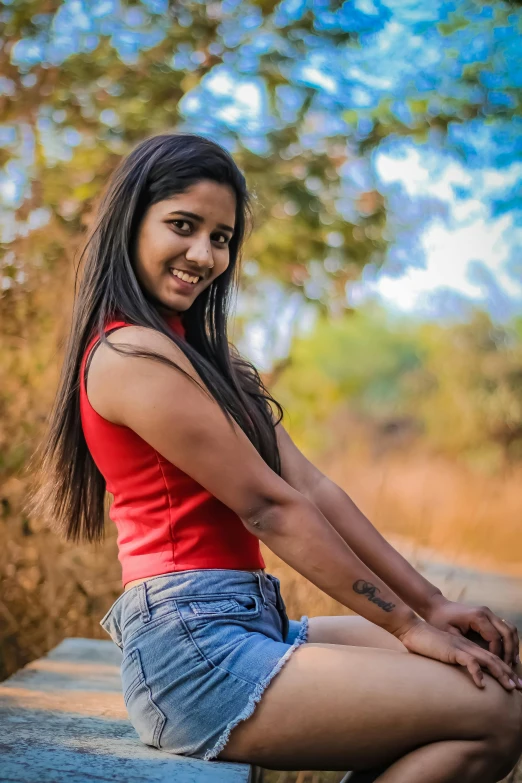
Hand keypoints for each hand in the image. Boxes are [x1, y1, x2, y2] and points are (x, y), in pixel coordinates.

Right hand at [394, 617, 521, 691]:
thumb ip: (453, 661)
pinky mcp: (452, 650)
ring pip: (487, 660)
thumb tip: (460, 675)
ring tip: (510, 687)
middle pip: (494, 659)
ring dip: (500, 674)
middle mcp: (468, 646)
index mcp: (467, 646)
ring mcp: (461, 647)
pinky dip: (476, 673)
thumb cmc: (424, 643)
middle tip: (521, 687)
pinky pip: (468, 662)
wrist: (412, 629)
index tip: (513, 682)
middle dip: (509, 673)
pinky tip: (482, 685)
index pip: (490, 657)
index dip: (503, 669)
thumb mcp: (443, 653)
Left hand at [422, 594, 519, 667]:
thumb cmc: (439, 621)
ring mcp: (489, 613)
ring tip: (513, 663)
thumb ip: (462, 647)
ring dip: (513, 646)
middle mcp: (486, 613)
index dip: (498, 654)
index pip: (495, 638)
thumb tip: (475, 663)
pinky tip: (509, 654)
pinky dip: (509, 641)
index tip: (496, 668)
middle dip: (511, 651)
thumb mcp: (448, 635)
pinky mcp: (489, 616)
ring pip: (510, 629)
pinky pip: (505, 628)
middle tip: (510, 668)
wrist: (436, 606)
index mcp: (477, 616)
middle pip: (508, 632)